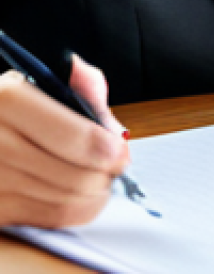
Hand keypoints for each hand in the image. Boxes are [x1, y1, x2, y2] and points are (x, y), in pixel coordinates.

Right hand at [0, 54, 129, 226]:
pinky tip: (76, 196)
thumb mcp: (43, 73)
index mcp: (10, 99)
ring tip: (100, 182)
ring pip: (61, 202)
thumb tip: (116, 131)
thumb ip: (85, 86)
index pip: (76, 138)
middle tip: (115, 169)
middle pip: (74, 177)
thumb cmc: (9, 99)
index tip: (121, 152)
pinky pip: (41, 219)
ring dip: (93, 197)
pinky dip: (69, 212)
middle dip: (106, 176)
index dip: (110, 150)